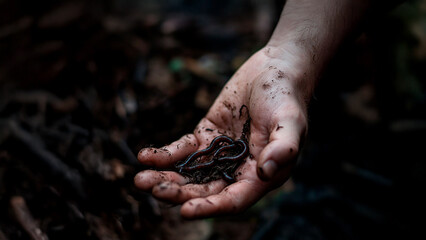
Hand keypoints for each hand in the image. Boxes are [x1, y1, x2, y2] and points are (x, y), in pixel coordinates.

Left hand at [134, 46, 308, 218]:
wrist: (274, 70)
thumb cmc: (287, 98)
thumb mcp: (290, 122)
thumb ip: (284, 147)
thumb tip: (266, 172)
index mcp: (260, 175)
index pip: (233, 200)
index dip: (210, 207)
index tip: (185, 211)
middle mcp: (237, 170)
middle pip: (205, 189)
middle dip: (179, 192)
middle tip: (153, 190)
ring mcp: (219, 153)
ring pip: (190, 172)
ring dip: (166, 178)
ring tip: (140, 179)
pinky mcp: (206, 135)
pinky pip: (184, 149)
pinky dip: (165, 155)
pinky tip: (144, 156)